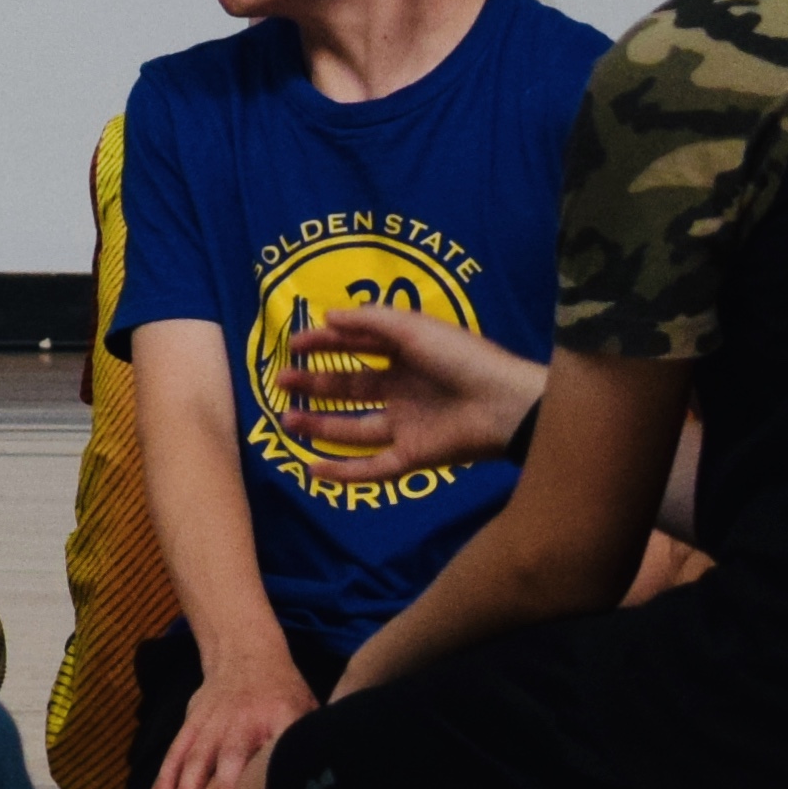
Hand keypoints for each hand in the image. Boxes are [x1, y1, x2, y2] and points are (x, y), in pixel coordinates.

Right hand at [146, 648, 318, 788]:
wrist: (245, 652)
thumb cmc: (284, 692)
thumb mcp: (308, 709)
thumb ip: (314, 743)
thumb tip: (338, 784)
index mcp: (278, 718)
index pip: (275, 749)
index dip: (268, 775)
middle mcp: (241, 722)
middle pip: (230, 757)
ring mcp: (212, 724)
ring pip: (195, 759)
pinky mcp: (191, 725)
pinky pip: (175, 754)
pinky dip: (165, 780)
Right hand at [283, 302, 545, 481]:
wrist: (506, 405)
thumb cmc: (461, 358)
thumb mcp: (414, 328)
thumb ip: (369, 321)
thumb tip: (328, 316)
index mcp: (407, 355)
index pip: (357, 348)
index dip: (326, 344)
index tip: (293, 344)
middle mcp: (404, 390)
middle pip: (350, 388)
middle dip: (314, 384)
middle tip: (281, 381)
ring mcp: (408, 425)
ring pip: (354, 428)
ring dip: (319, 425)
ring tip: (286, 419)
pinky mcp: (414, 456)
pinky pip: (374, 467)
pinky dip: (343, 472)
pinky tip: (311, 468)